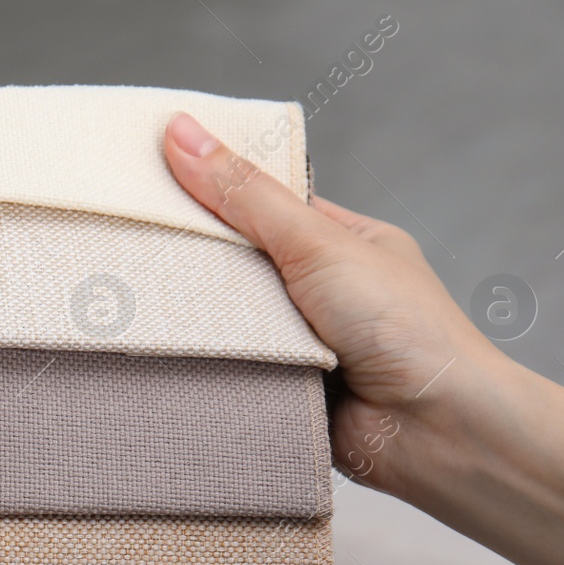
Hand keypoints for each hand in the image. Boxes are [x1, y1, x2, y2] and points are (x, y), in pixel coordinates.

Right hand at [162, 111, 563, 564]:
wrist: (433, 431)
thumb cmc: (405, 328)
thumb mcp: (318, 243)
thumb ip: (246, 196)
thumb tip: (184, 134)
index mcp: (341, 241)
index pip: (262, 203)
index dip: (209, 190)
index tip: (150, 177)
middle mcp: (320, 291)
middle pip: (236, 263)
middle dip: (196, 260)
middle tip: (131, 241)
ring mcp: (299, 344)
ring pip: (227, 320)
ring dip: (201, 319)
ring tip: (139, 299)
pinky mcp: (279, 392)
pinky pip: (228, 371)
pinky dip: (208, 367)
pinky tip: (169, 354)